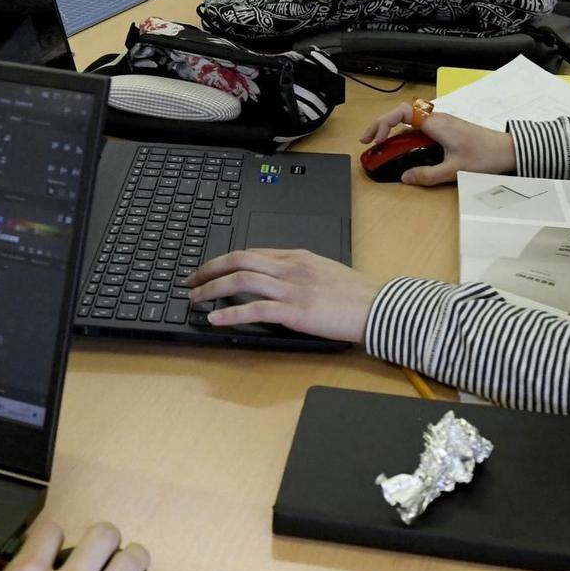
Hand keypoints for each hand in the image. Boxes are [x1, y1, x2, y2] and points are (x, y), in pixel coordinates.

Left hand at [188, 248, 382, 343]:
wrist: (379, 306)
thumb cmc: (356, 293)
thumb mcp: (323, 271)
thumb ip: (298, 272)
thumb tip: (275, 280)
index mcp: (296, 257)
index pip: (251, 252)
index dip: (224, 260)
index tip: (208, 269)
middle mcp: (290, 267)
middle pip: (238, 259)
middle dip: (209, 269)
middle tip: (191, 281)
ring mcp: (291, 288)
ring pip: (241, 279)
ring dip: (212, 288)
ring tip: (195, 299)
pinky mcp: (295, 311)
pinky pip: (255, 309)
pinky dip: (231, 313)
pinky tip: (215, 318)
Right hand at [361, 106, 514, 186]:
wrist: (509, 151)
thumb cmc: (485, 155)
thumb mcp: (454, 169)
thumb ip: (427, 175)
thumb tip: (405, 177)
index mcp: (436, 124)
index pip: (402, 113)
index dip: (383, 123)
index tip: (375, 139)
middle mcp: (438, 119)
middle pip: (402, 114)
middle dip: (381, 125)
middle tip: (367, 140)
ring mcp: (443, 123)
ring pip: (411, 120)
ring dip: (393, 129)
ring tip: (380, 144)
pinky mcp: (448, 130)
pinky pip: (420, 127)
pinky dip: (407, 134)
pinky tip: (404, 147)